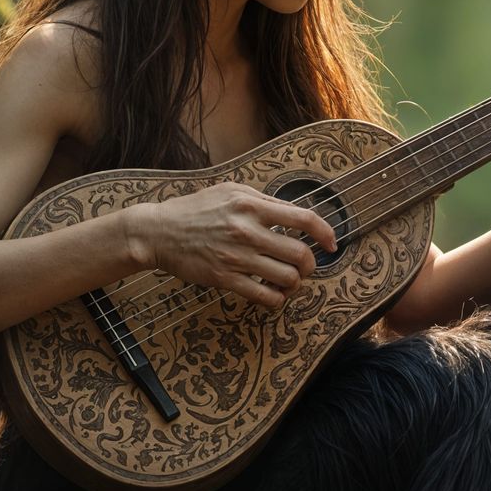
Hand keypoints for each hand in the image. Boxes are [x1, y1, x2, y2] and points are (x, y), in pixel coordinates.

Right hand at [124, 182, 337, 308]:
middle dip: (311, 264)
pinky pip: (264, 296)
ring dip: (295, 283)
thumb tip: (297, 213)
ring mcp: (236, 257)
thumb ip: (265, 201)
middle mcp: (247, 230)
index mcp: (252, 205)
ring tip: (290, 281)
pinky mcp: (224, 279)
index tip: (331, 244)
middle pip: (300, 254)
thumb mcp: (231, 191)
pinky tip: (274, 294)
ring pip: (286, 278)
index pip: (304, 219)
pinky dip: (277, 299)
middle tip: (306, 266)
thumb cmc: (196, 209)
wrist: (158, 231)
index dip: (325, 233)